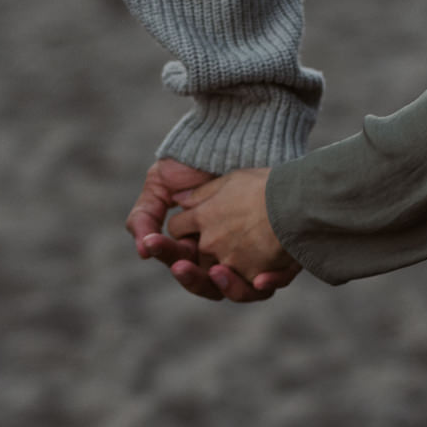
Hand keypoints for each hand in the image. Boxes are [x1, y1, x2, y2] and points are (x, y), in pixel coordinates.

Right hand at [126, 157, 283, 302]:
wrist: (238, 136)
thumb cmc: (195, 161)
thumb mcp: (161, 184)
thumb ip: (144, 216)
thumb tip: (143, 250)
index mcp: (196, 247)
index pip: (182, 264)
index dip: (168, 257)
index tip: (156, 244)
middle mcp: (226, 255)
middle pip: (210, 285)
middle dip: (194, 279)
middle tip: (183, 266)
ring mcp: (256, 256)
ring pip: (242, 290)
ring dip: (229, 287)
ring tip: (218, 270)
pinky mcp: (283, 253)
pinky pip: (277, 280)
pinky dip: (269, 282)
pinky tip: (261, 276)